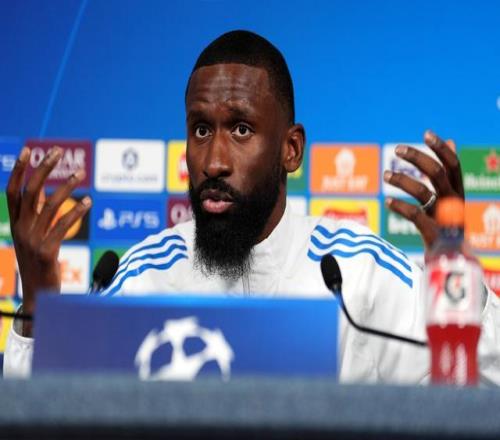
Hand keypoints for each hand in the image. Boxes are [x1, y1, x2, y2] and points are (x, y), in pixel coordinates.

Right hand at [6, 146, 90, 334]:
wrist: (38, 296)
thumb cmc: (39, 264)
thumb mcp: (32, 237)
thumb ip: (37, 216)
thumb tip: (45, 192)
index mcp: (15, 224)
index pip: (12, 191)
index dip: (18, 170)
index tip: (28, 150)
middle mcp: (20, 229)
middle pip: (30, 191)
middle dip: (43, 168)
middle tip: (57, 152)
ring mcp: (32, 240)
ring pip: (49, 205)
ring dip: (66, 186)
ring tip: (80, 174)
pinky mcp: (47, 251)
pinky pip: (62, 226)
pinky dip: (76, 212)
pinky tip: (88, 202)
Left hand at [383, 130, 463, 248]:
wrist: (453, 262)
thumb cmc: (446, 226)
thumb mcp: (450, 197)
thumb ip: (447, 172)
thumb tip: (451, 140)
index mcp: (458, 192)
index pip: (453, 164)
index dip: (441, 148)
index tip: (426, 133)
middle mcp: (454, 202)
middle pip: (437, 173)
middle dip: (417, 158)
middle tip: (397, 150)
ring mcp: (444, 218)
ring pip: (423, 192)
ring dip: (402, 181)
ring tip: (385, 176)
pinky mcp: (433, 233)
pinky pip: (415, 216)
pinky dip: (400, 207)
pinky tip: (388, 202)